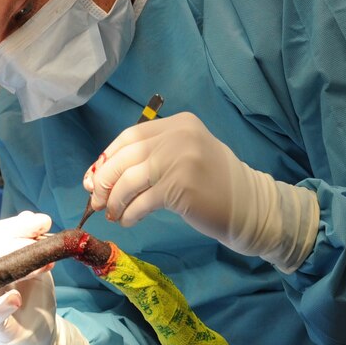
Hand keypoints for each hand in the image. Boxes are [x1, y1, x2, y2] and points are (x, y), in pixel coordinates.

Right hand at [0, 211, 88, 344]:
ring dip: (14, 270)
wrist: (38, 333)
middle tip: (42, 240)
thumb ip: (30, 241)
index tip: (44, 221)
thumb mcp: (36, 263)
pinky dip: (1, 305)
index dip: (17, 226)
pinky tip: (15, 298)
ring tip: (39, 267)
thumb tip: (28, 216)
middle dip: (15, 242)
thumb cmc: (32, 294)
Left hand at [83, 112, 318, 272]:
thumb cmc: (213, 185)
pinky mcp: (181, 188)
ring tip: (113, 213)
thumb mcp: (186, 157)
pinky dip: (130, 213)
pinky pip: (142, 201)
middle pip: (126, 156)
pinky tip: (129, 220)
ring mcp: (181, 160)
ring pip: (130, 180)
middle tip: (97, 200)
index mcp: (180, 124)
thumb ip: (151, 158)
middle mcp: (180, 136)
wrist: (250, 206)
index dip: (108, 158)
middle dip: (105, 180)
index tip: (95, 177)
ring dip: (115, 200)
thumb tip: (101, 175)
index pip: (130, 136)